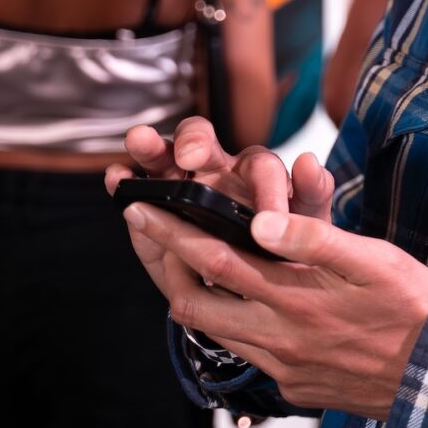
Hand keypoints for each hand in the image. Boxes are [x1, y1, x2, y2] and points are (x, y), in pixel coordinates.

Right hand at [104, 116, 333, 296]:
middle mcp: (217, 171)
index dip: (260, 186)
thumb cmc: (285, 248)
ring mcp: (180, 185)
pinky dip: (125, 179)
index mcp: (257, 174)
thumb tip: (310, 160)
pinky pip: (136, 188)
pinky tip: (116, 177)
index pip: (259, 166)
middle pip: (204, 141)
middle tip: (190, 157)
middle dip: (195, 142)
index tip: (264, 217)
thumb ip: (311, 195)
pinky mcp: (152, 208)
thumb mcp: (307, 228)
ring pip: (165, 156)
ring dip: (153, 146)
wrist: (251, 287)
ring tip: (140, 140)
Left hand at [122, 202, 427, 418]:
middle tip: (147, 230)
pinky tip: (236, 300)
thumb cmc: (414, 305)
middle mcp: (278, 338)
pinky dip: (226, 320)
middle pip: (192, 304)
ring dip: (189, 292)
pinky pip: (244, 351)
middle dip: (162, 263)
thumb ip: (314, 236)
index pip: (212, 261)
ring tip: (181, 261)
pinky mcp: (293, 385)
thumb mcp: (373, 258)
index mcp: (294, 299)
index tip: (140, 207)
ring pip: (212, 331)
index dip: (170, 233)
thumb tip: (261, 218)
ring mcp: (283, 367)